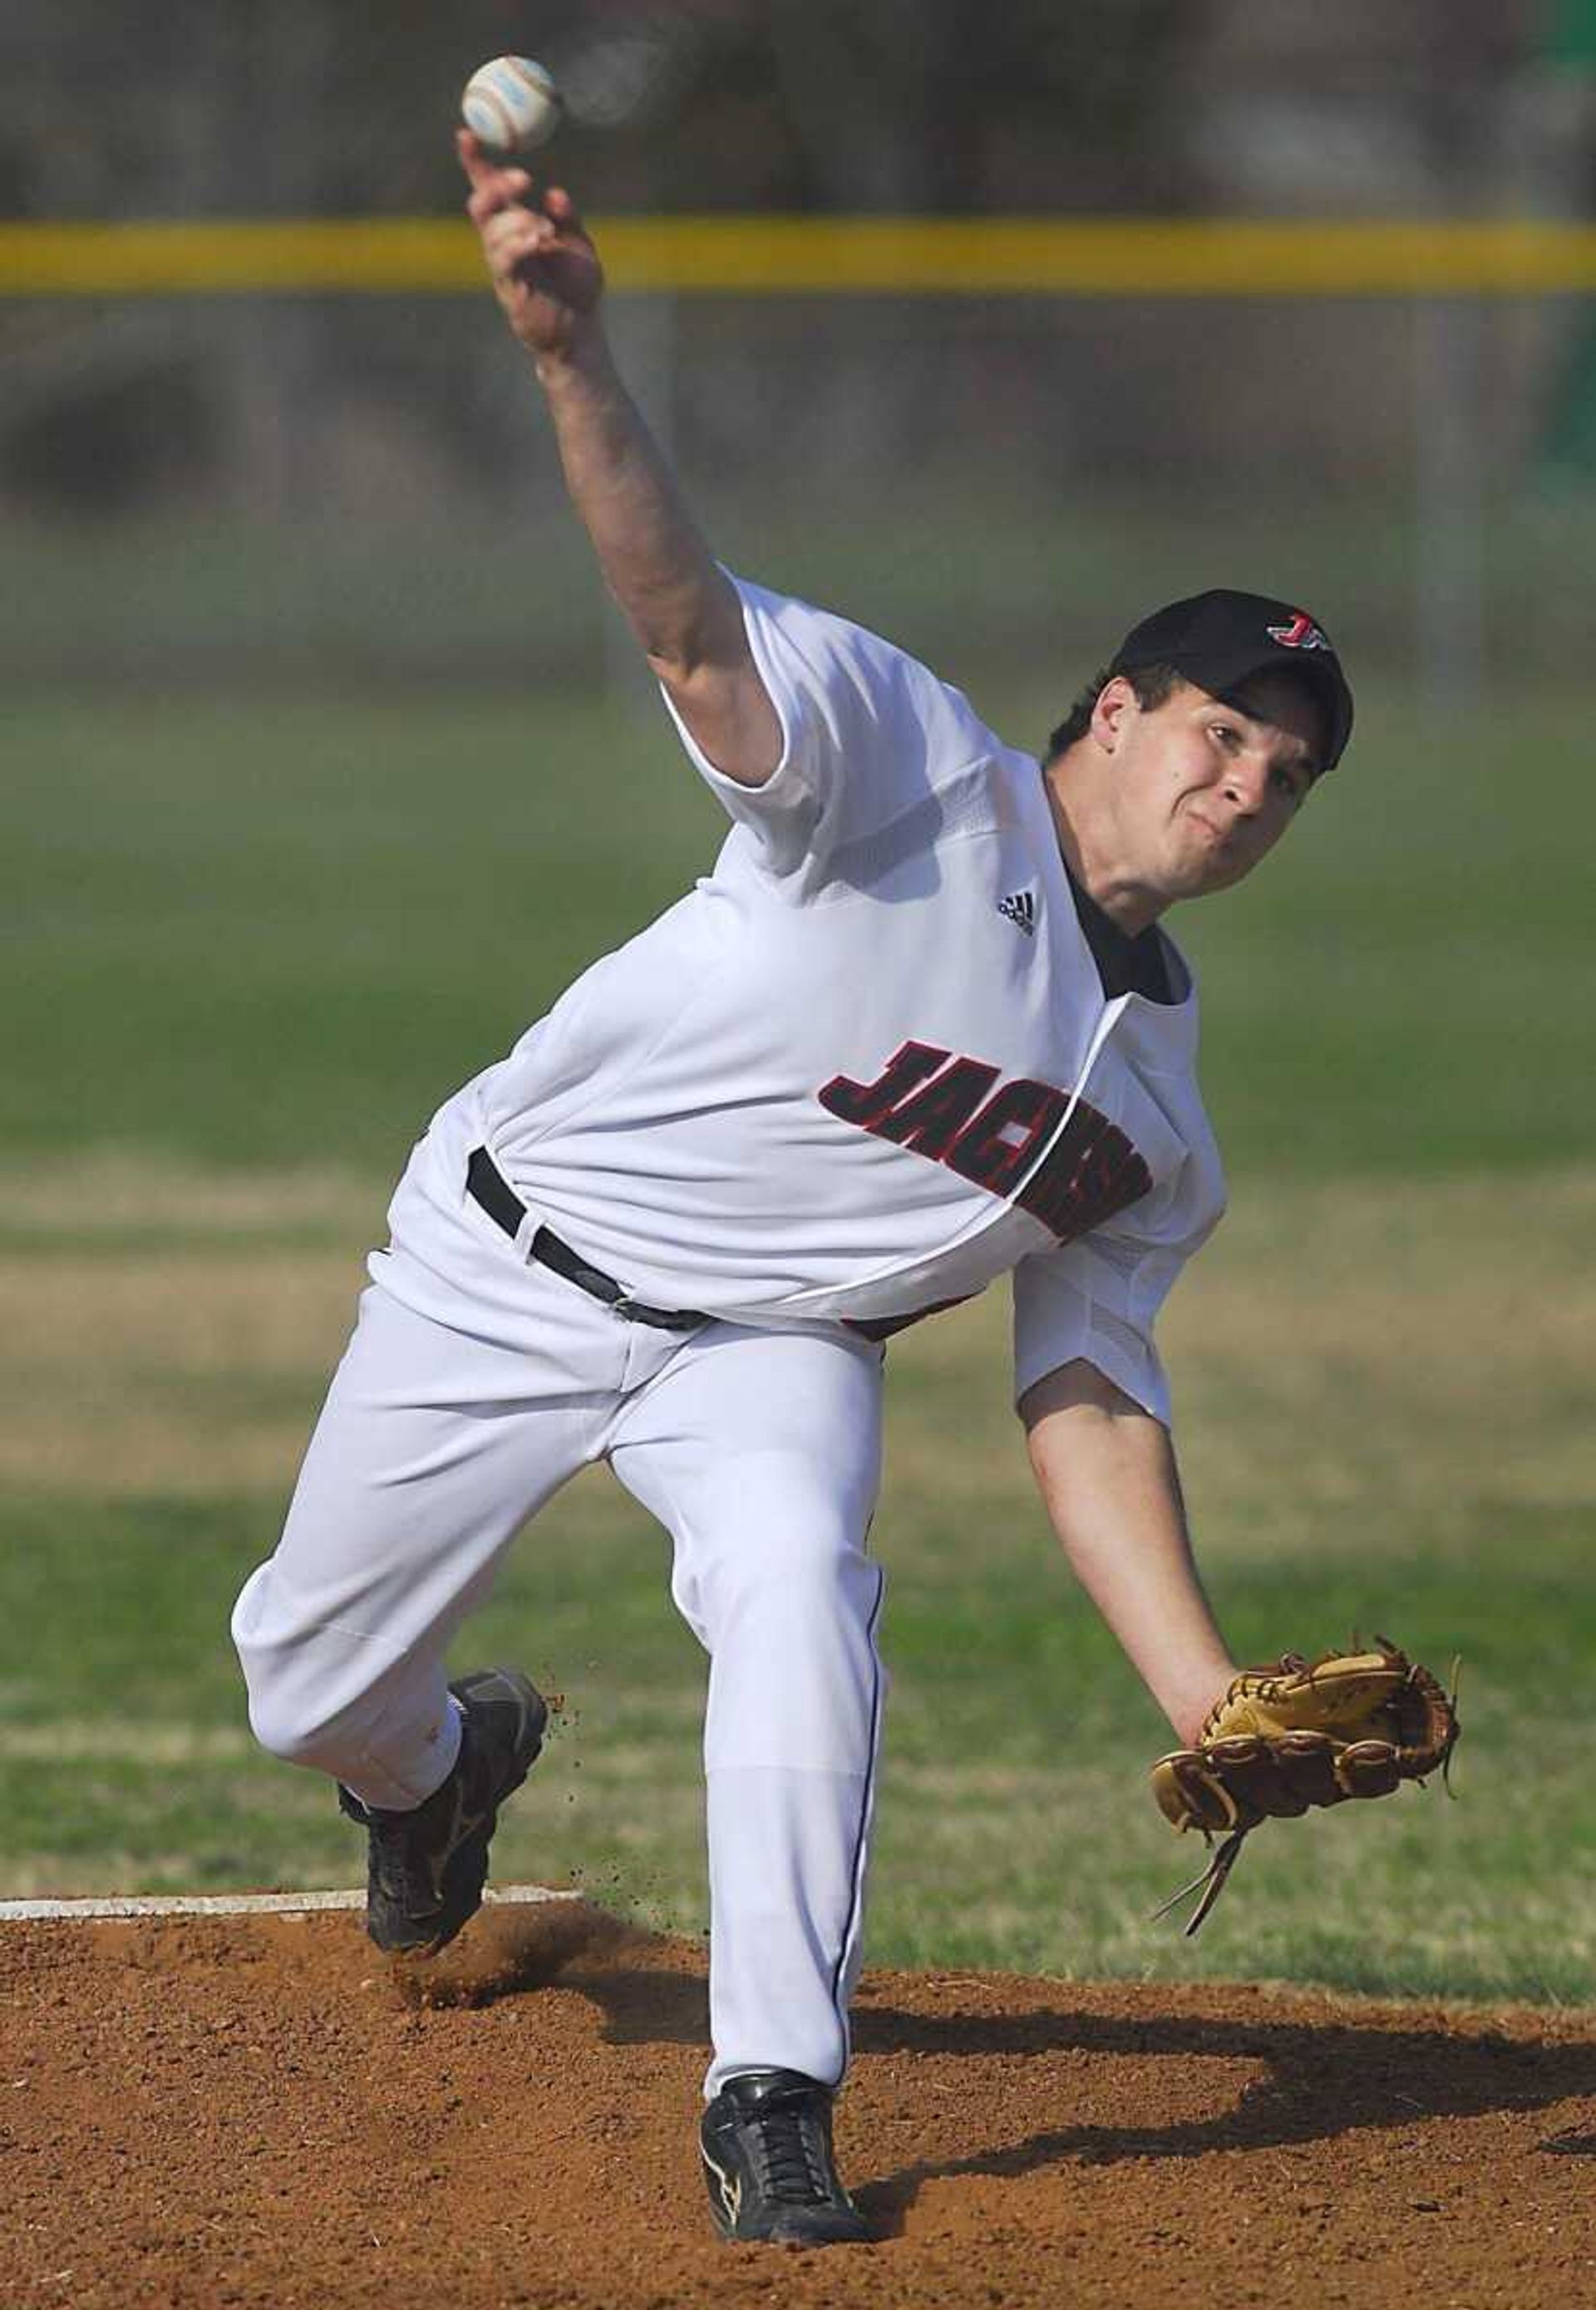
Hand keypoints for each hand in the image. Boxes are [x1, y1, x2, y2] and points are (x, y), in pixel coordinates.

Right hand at [457, 129, 604, 360]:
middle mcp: (502, 243)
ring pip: (492, 231)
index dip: (474, 162)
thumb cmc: (577, 287)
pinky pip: (504, 259)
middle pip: (482, 204)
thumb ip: (565, 218)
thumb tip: (553, 194)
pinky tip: (539, 240)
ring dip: (519, 220)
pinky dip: (519, 242)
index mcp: (515, 225)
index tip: (466, 135)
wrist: (580, 332)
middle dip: (497, 186)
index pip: (488, 188)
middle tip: (523, 179)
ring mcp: (503, 266)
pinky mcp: (509, 288)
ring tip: (546, 231)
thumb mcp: (577, 243)